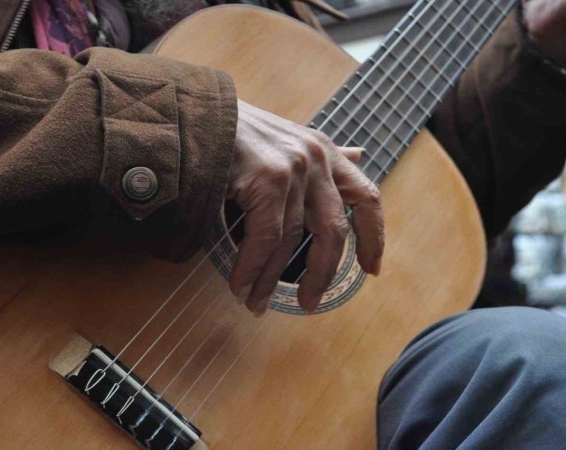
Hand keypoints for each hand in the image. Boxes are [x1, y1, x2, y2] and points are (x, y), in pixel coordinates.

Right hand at [227, 100, 383, 313]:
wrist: (191, 113)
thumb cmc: (237, 133)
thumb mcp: (288, 141)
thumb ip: (323, 158)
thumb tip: (360, 155)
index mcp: (325, 151)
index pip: (366, 198)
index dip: (373, 237)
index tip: (372, 269)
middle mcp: (316, 158)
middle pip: (334, 230)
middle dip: (321, 273)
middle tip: (308, 303)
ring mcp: (294, 168)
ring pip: (292, 241)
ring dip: (271, 280)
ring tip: (256, 302)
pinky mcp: (268, 179)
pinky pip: (265, 239)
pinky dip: (251, 269)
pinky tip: (240, 286)